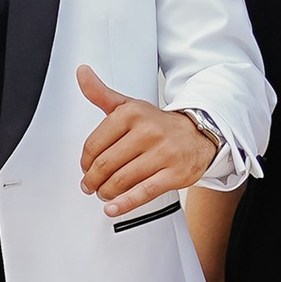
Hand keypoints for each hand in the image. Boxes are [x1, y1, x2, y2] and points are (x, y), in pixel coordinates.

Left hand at [76, 64, 217, 216]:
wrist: (199, 133)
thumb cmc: (158, 124)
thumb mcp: (129, 106)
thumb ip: (101, 94)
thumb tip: (82, 73)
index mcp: (132, 114)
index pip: (95, 144)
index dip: (85, 161)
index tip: (85, 168)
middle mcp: (148, 131)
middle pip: (106, 164)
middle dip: (93, 180)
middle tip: (90, 185)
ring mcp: (163, 153)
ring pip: (122, 180)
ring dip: (106, 192)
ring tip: (104, 193)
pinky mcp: (175, 174)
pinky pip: (143, 192)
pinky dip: (124, 204)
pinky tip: (113, 207)